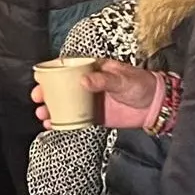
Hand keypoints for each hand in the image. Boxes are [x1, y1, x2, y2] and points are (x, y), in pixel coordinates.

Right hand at [31, 59, 158, 130]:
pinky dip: (64, 122)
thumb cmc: (141, 84)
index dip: (52, 74)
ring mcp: (91, 100)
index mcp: (94, 70)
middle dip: (48, 93)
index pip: (68, 69)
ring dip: (53, 109)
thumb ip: (103, 80)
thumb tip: (83, 80)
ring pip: (67, 104)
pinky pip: (76, 118)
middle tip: (38, 99)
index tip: (40, 80)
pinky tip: (54, 125)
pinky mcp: (95, 116)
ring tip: (43, 114)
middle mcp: (89, 84)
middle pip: (63, 87)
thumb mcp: (122, 79)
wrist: (155, 105)